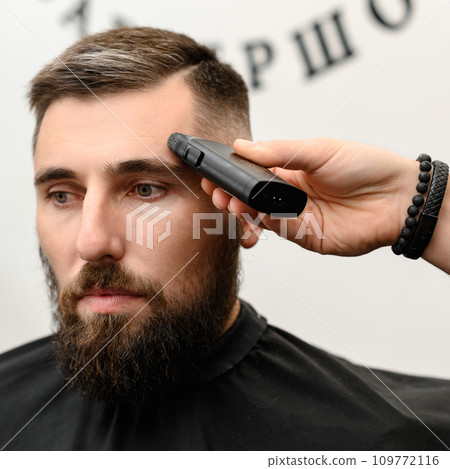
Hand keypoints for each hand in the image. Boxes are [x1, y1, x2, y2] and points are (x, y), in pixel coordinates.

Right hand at [201, 138, 418, 256]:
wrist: (396, 198)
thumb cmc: (364, 166)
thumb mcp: (319, 150)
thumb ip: (279, 151)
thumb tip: (242, 146)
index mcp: (291, 169)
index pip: (253, 172)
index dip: (233, 174)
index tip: (214, 173)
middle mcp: (290, 194)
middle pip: (251, 197)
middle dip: (230, 195)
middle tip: (218, 192)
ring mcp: (296, 216)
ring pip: (258, 216)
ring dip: (241, 211)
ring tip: (232, 203)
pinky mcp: (305, 236)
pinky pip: (277, 230)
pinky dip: (263, 224)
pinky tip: (256, 216)